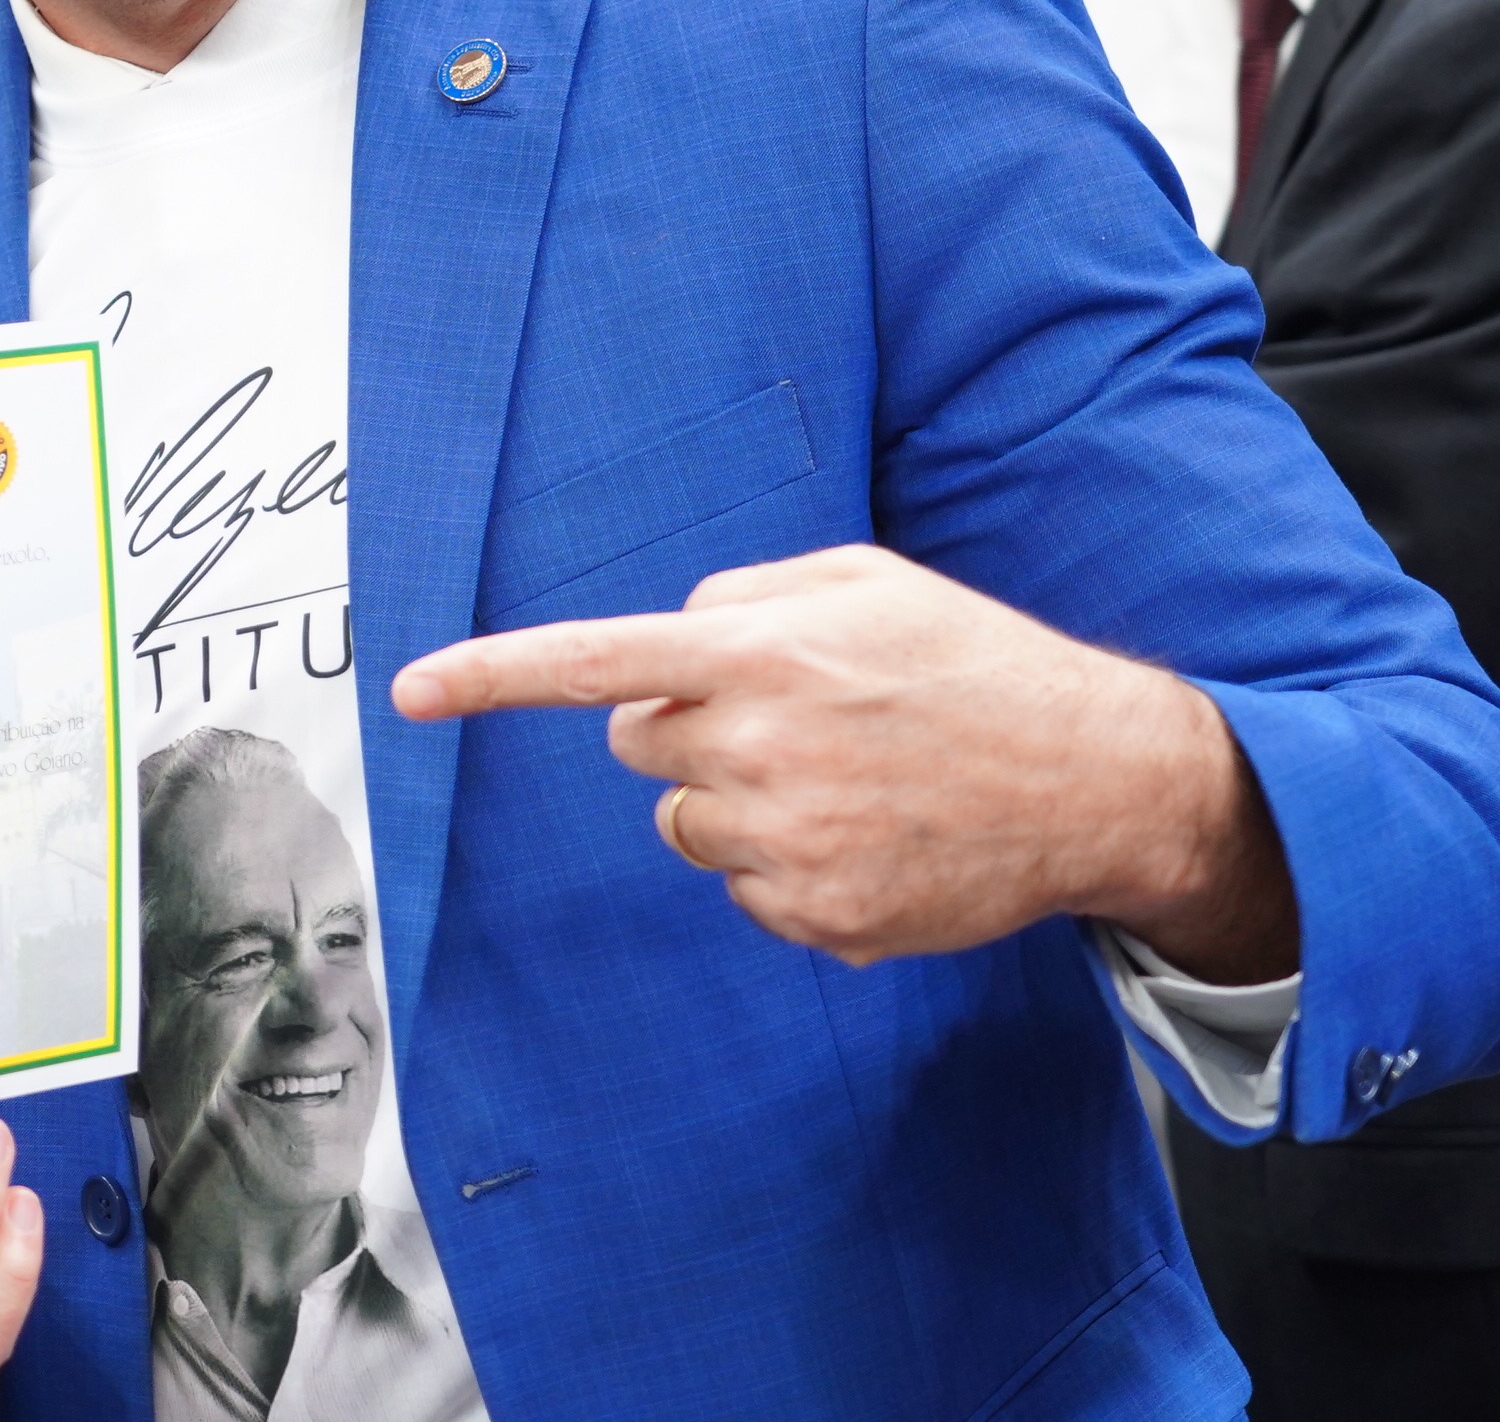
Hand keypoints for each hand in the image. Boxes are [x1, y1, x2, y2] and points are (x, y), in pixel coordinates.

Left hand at [391, 544, 1295, 977]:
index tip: (406, 691)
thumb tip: (666, 641)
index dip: (488, 676)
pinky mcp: (819, 916)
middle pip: (636, 746)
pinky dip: (786, 867)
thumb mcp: (864, 582)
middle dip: (688, 729)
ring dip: (734, 801)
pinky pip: (741, 888)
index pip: (592, 663)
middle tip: (792, 718)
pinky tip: (868, 836)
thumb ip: (745, 596)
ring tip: (844, 779)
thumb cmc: (970, 664)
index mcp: (760, 652)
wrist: (1093, 777)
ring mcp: (787, 842)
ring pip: (681, 824)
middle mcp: (759, 747)